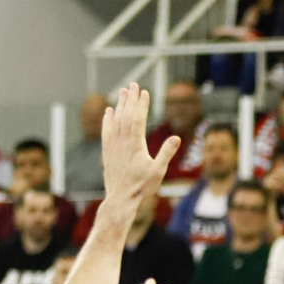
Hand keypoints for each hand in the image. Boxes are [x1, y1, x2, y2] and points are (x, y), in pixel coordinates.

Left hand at [101, 83, 181, 202]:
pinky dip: (107, 120)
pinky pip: (106, 131)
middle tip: (133, 84)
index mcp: (135, 145)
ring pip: (116, 121)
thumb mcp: (158, 172)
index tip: (144, 92)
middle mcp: (122, 142)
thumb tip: (177, 138)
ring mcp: (113, 146)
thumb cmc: (141, 187)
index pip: (138, 119)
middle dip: (130, 99)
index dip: (141, 105)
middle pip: (126, 115)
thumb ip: (166, 153)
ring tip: (123, 92)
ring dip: (120, 105)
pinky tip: (108, 111)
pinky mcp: (107, 152)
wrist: (121, 199)